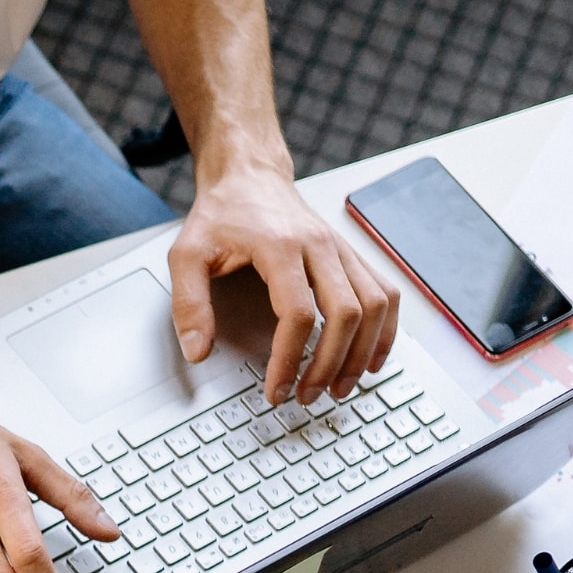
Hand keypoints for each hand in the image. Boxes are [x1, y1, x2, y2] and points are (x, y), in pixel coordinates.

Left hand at [169, 164, 398, 405]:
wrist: (249, 176)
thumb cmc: (222, 215)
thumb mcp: (187, 254)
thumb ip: (189, 304)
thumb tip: (198, 352)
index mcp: (280, 246)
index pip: (298, 314)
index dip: (289, 359)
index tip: (276, 389)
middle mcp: (320, 246)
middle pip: (346, 313)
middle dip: (330, 364)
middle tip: (307, 396)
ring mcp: (341, 249)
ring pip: (375, 305)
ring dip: (362, 353)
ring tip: (340, 387)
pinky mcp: (352, 255)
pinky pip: (385, 292)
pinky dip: (385, 329)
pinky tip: (371, 358)